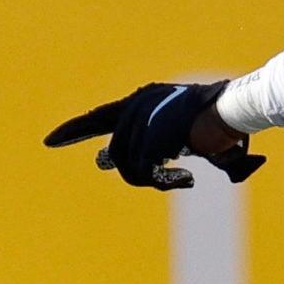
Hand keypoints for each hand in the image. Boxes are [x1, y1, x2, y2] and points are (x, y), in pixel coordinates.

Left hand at [44, 80, 265, 189]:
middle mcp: (136, 107)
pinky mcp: (150, 138)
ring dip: (156, 180)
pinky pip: (144, 175)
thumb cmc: (222, 123)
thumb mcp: (186, 135)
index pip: (98, 118)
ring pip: (128, 168)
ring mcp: (141, 121)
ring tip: (182, 177)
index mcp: (142, 101)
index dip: (72, 131)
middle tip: (168, 177)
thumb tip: (149, 169)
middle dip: (138, 173)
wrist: (234, 110)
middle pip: (115, 156)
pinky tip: (186, 179)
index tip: (48, 142)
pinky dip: (165, 182)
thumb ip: (160, 150)